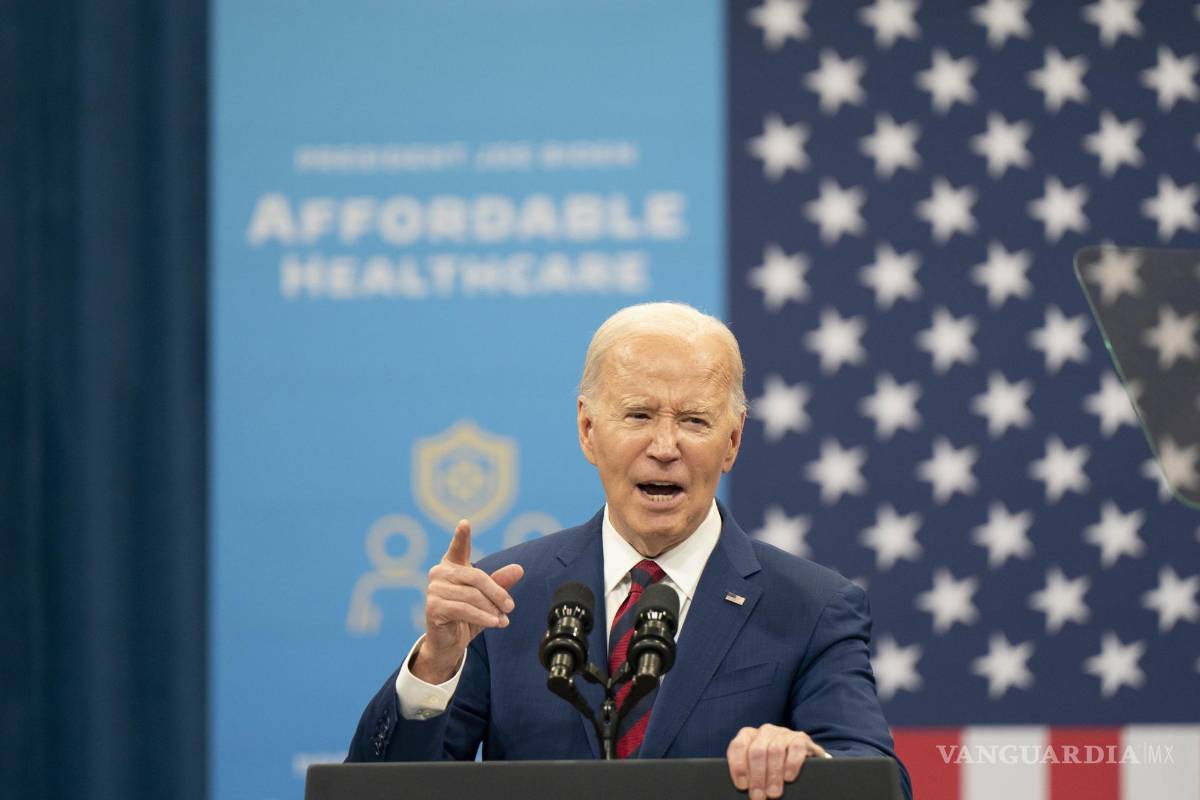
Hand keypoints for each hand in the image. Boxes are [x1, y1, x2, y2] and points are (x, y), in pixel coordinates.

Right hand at [411, 519, 524, 682]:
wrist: (449, 644)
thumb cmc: (467, 617)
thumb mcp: (487, 599)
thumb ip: (500, 583)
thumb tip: (519, 569)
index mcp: (452, 566)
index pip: (458, 548)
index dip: (462, 536)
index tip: (465, 523)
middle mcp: (439, 573)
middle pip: (477, 577)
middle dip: (497, 593)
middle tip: (511, 607)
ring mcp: (433, 589)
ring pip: (472, 596)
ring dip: (491, 610)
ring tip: (502, 620)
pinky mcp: (433, 607)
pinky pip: (464, 609)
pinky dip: (483, 617)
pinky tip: (494, 623)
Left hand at [726, 724, 829, 799]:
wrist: (800, 762)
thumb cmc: (771, 769)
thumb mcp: (757, 768)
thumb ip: (748, 773)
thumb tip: (743, 788)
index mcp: (748, 735)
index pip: (738, 746)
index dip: (738, 766)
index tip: (742, 785)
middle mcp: (765, 731)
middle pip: (757, 751)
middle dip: (757, 776)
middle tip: (758, 796)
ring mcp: (783, 733)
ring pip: (775, 750)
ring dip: (773, 775)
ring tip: (773, 793)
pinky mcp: (801, 738)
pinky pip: (796, 748)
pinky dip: (791, 764)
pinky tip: (788, 778)